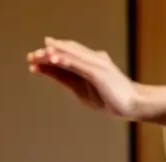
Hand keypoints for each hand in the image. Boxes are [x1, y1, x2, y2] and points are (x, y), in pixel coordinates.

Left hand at [27, 37, 145, 118]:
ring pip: (70, 55)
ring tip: (37, 56)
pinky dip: (66, 60)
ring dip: (53, 54)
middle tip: (30, 57)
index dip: (48, 58)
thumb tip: (53, 74)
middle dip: (46, 54)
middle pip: (65, 52)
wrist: (135, 105)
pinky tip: (54, 59)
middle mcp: (92, 60)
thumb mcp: (85, 92)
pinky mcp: (99, 72)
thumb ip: (70, 81)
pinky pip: (79, 64)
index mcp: (89, 65)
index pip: (65, 58)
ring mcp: (96, 65)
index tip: (33, 61)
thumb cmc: (113, 100)